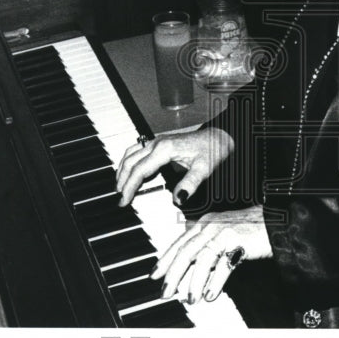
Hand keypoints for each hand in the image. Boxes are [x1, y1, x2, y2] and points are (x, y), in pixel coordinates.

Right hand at [116, 127, 233, 206]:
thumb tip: (179, 199)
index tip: (124, 201)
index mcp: (164, 149)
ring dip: (122, 170)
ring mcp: (157, 141)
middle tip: (120, 198)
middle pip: (130, 162)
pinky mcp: (159, 142)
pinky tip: (129, 172)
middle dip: (122, 181)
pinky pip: (137, 151)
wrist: (218, 136)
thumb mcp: (204, 169)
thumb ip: (191, 184)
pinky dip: (129, 162)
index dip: (130, 187)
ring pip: (131, 154)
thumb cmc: (212, 149)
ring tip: (120, 187)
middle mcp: (157, 143)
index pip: (139, 170)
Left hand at [151, 206, 271, 303]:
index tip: (154, 276)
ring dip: (194, 282)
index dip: (165, 260)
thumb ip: (205, 245)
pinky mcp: (238, 240)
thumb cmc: (250, 229)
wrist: (276, 221)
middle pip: (185, 252)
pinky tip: (211, 295)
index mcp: (204, 223)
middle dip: (172, 274)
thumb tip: (190, 266)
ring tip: (191, 299)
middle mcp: (210, 225)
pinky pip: (223, 264)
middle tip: (165, 293)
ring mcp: (224, 232)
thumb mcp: (222, 234)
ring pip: (201, 259)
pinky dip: (215, 281)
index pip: (179, 243)